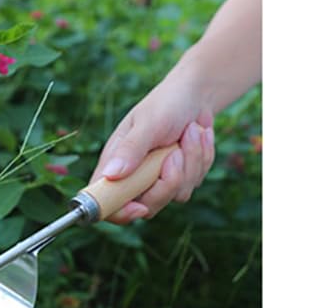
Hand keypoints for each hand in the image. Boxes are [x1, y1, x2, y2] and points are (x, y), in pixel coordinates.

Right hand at [90, 72, 215, 223]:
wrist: (196, 96)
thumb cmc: (166, 104)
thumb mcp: (148, 124)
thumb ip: (131, 150)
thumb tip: (110, 176)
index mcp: (116, 163)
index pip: (107, 201)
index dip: (119, 212)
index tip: (139, 208)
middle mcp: (135, 176)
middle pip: (148, 207)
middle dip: (168, 183)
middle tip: (175, 154)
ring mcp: (159, 180)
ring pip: (177, 195)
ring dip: (190, 162)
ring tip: (190, 132)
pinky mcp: (181, 179)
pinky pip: (194, 182)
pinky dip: (201, 159)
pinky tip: (199, 137)